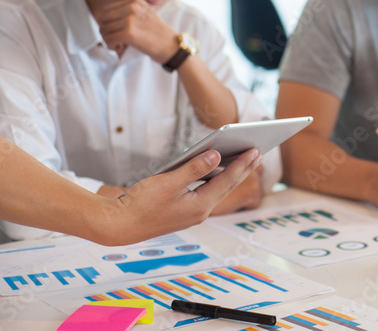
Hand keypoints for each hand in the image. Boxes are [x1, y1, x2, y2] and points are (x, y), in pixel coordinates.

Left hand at [95, 0, 177, 61]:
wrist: (173, 46)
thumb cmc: (157, 34)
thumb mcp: (144, 14)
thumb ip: (126, 12)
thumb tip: (102, 18)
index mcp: (135, 0)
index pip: (106, 9)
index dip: (107, 22)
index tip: (117, 31)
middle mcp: (132, 6)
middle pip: (102, 18)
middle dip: (106, 31)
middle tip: (116, 39)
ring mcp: (130, 19)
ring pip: (103, 29)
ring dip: (108, 40)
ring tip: (120, 44)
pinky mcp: (129, 33)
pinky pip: (108, 39)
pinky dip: (111, 46)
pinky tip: (120, 48)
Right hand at [99, 149, 261, 244]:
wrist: (120, 226)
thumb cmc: (141, 204)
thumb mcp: (169, 182)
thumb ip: (194, 168)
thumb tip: (217, 156)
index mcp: (200, 206)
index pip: (227, 180)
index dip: (242, 164)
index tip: (255, 151)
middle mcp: (200, 212)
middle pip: (227, 186)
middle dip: (243, 169)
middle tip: (258, 153)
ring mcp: (192, 214)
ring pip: (217, 190)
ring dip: (230, 175)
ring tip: (243, 161)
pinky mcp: (183, 213)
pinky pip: (206, 193)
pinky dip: (214, 180)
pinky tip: (216, 172)